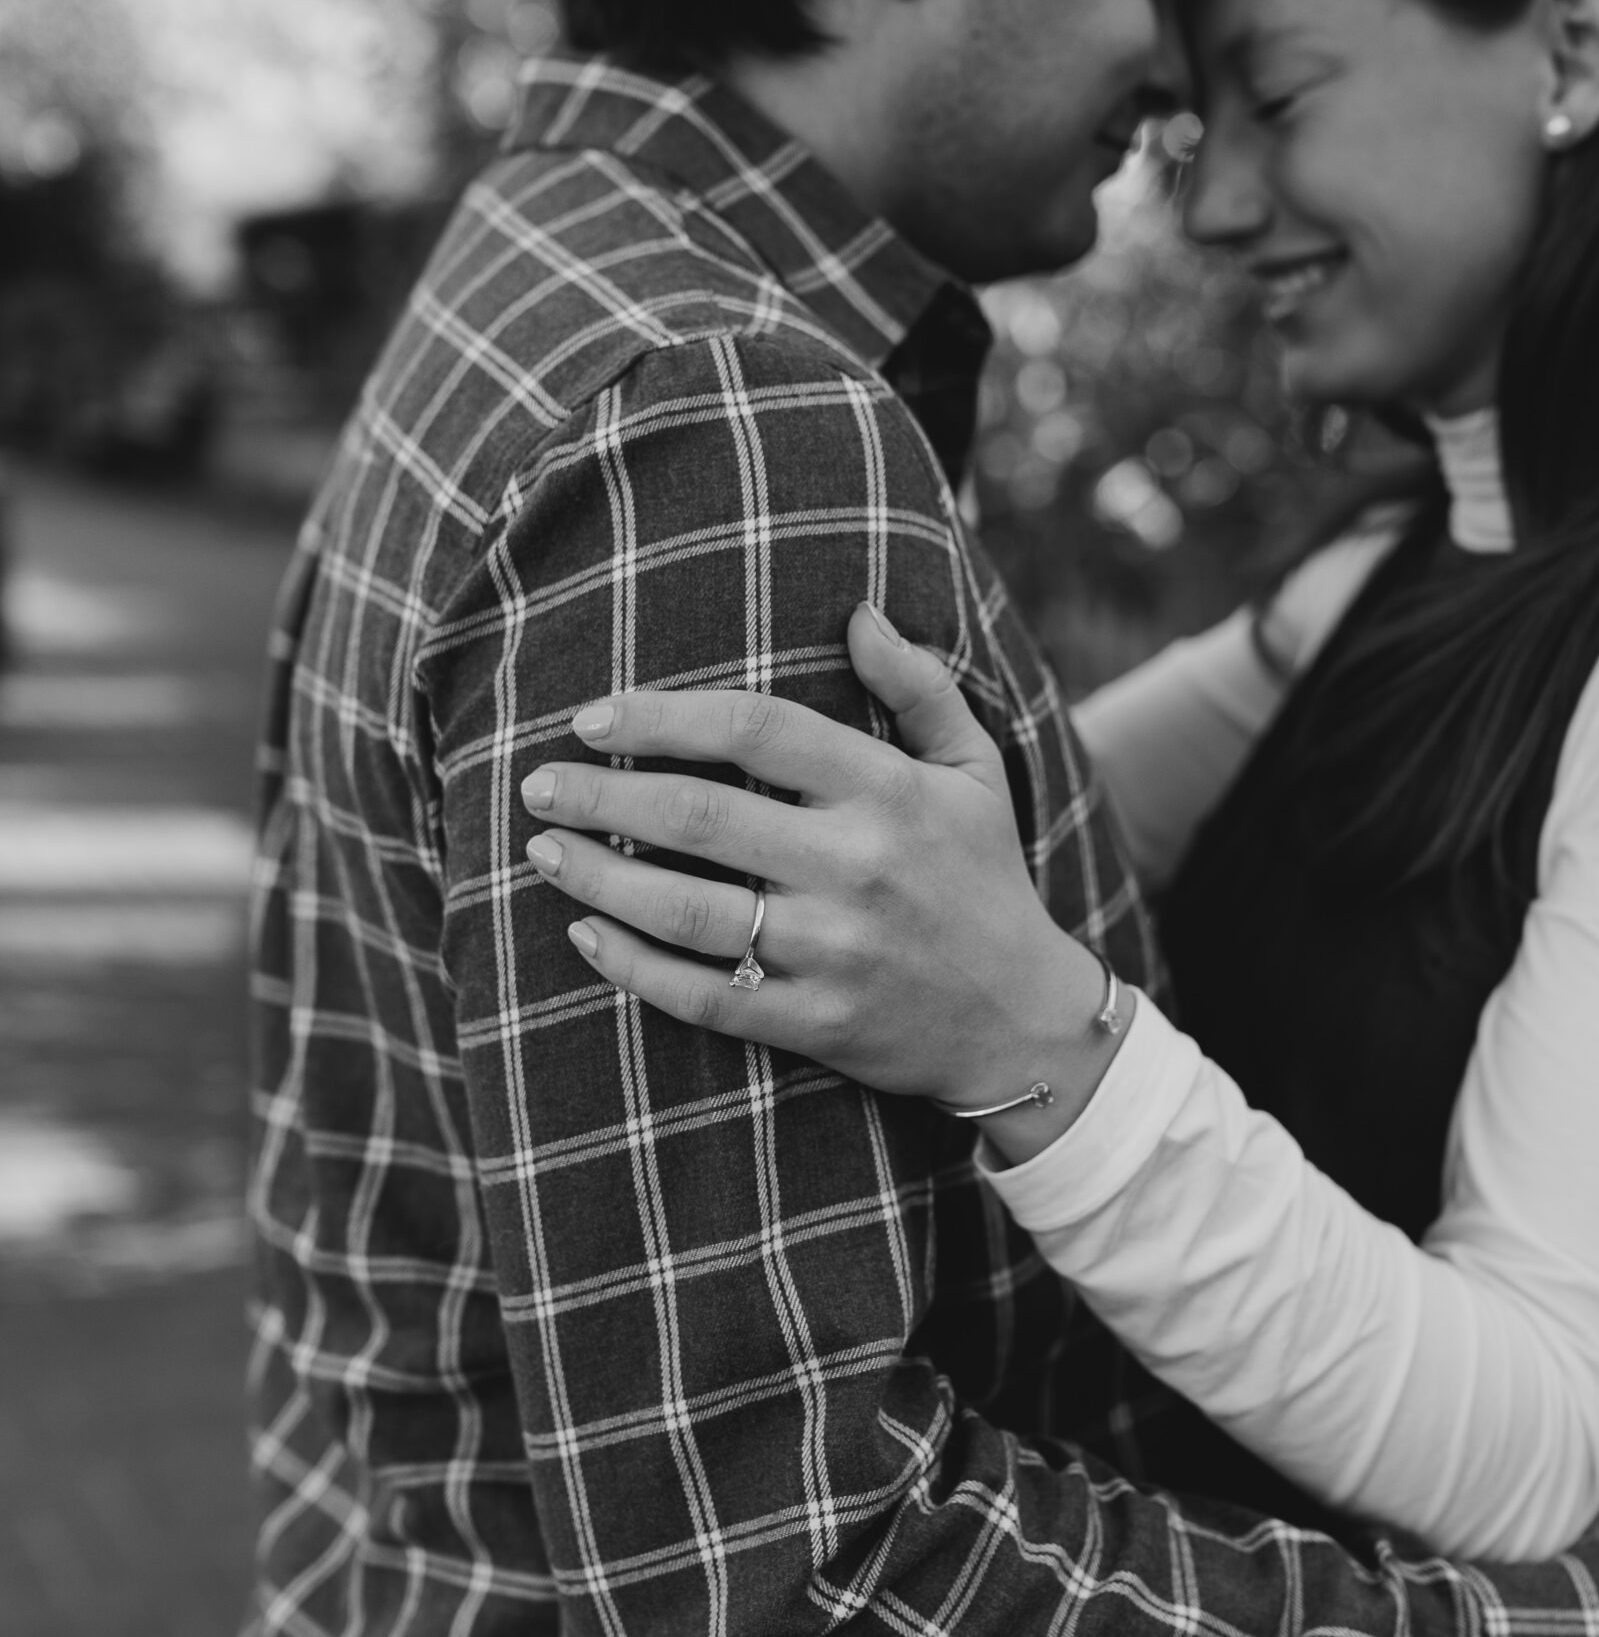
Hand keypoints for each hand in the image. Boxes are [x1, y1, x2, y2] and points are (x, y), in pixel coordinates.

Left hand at [518, 603, 1122, 1144]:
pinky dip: (634, 968)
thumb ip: (919, 685)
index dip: (663, 715)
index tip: (594, 714)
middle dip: (602, 793)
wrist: (1023, 1021)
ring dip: (598, 877)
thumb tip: (859, 613)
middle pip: (700, 816)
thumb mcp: (974, 768)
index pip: (756, 730)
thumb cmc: (984, 876)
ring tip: (541, 849)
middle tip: (537, 781)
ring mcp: (832, 952)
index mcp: (888, 792)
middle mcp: (856, 868)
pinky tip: (586, 935)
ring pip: (687, 911)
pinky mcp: (814, 1023)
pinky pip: (704, 996)